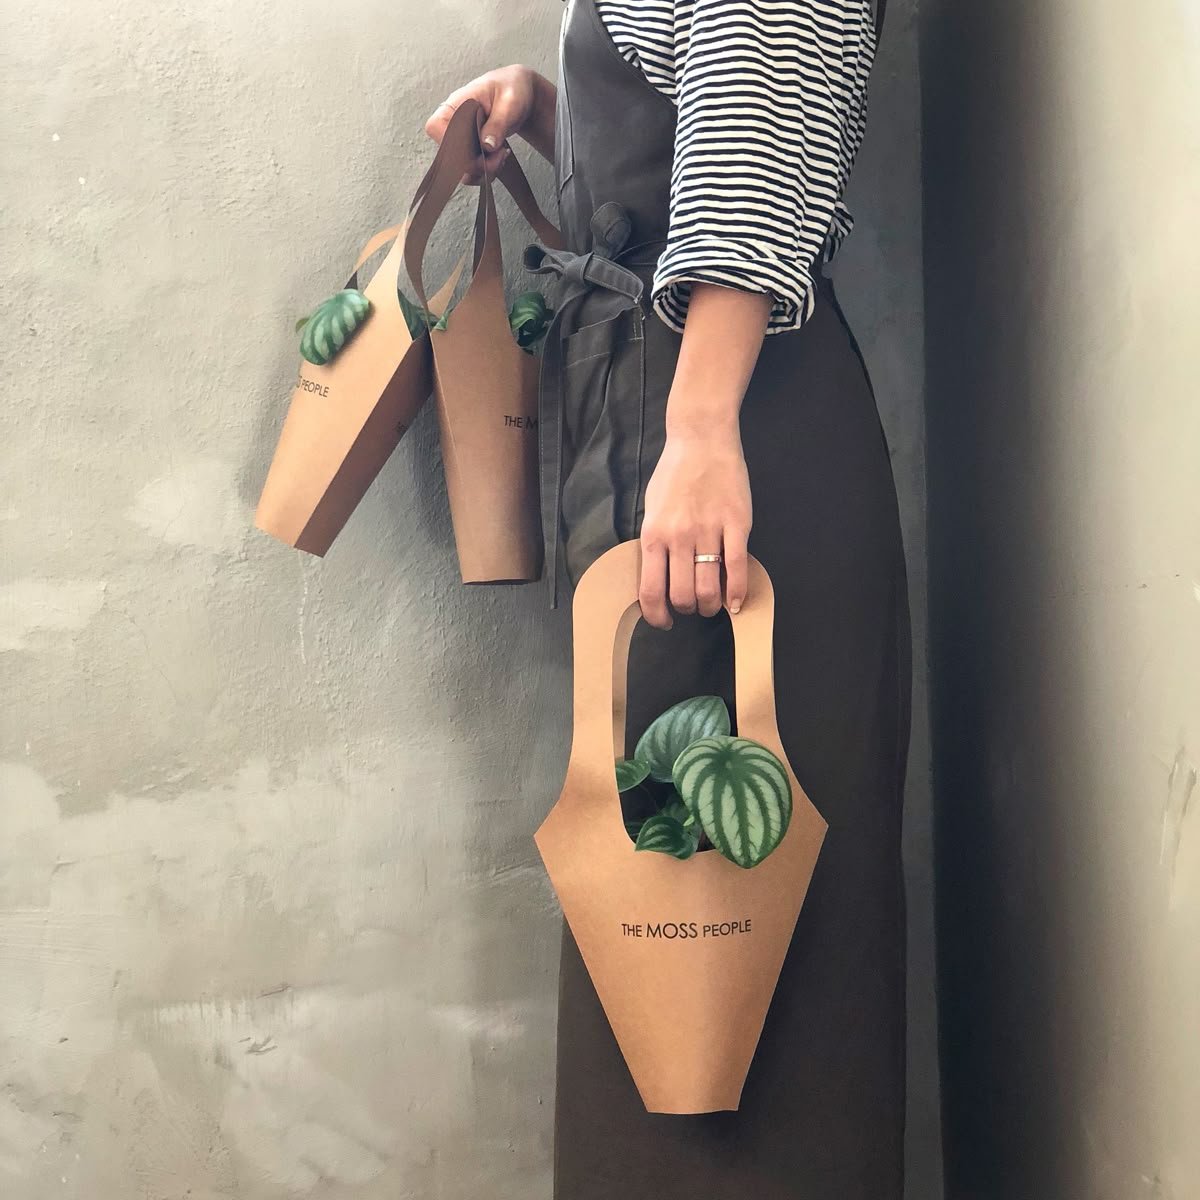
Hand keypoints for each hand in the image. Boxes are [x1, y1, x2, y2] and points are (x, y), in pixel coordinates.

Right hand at [425, 65, 555, 182]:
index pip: (436, 127)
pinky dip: (486, 172)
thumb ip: (498, 122)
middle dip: (476, 163)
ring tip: (502, 155)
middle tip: (500, 154)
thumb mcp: (510, 102)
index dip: (453, 142)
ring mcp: (459, 140)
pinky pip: (471, 172)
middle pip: (449, 155)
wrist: (517, 94)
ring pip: (460, 169)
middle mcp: (452, 123)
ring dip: (483, 170)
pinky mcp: (469, 152)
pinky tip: (499, 158)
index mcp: (456, 104)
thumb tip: (486, 145)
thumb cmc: (511, 89)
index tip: (479, 146)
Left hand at [638, 421, 751, 630]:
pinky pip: (737, 568)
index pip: (651, 590)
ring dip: (711, 605)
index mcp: (654, 534)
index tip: (664, 621)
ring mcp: (709, 531)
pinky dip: (738, 592)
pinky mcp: (737, 524)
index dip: (657, 615)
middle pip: (683, 595)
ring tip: (712, 604)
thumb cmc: (674, 473)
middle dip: (687, 610)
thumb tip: (659, 576)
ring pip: (709, 588)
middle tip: (692, 607)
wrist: (701, 438)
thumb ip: (656, 542)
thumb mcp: (653, 509)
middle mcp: (679, 537)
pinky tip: (737, 602)